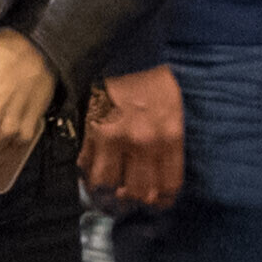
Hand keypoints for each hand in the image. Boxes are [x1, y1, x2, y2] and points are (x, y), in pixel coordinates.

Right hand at [79, 64, 182, 207]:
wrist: (129, 57)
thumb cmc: (156, 85)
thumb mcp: (176, 115)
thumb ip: (171, 148)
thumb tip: (160, 180)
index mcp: (169, 137)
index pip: (168, 186)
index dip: (162, 201)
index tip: (156, 204)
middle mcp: (143, 143)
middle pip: (138, 191)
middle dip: (135, 202)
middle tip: (131, 202)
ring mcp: (114, 139)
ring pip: (107, 185)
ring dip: (107, 194)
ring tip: (108, 195)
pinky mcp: (91, 132)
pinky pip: (86, 165)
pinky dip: (88, 176)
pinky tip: (93, 176)